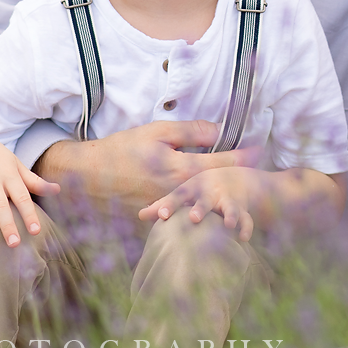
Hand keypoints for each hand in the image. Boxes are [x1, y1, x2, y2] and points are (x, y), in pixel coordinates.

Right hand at [34, 120, 261, 214]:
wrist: (88, 176)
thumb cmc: (122, 149)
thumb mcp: (157, 132)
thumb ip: (191, 131)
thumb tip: (219, 130)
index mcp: (181, 170)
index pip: (222, 164)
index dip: (243, 157)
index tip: (259, 150)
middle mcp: (179, 193)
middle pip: (217, 188)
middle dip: (237, 180)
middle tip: (255, 172)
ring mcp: (169, 209)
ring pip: (202, 204)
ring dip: (220, 198)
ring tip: (237, 194)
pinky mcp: (157, 218)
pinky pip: (182, 214)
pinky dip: (196, 209)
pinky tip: (205, 207)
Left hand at [140, 166, 265, 241]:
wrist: (236, 176)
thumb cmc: (201, 189)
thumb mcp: (184, 192)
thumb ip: (163, 204)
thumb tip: (139, 215)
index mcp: (192, 188)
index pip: (178, 196)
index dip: (170, 205)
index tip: (161, 216)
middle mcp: (209, 193)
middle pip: (204, 200)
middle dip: (200, 208)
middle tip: (194, 218)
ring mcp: (226, 199)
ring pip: (228, 207)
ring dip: (229, 215)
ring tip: (228, 224)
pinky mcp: (241, 208)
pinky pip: (246, 218)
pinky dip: (246, 227)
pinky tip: (244, 238)